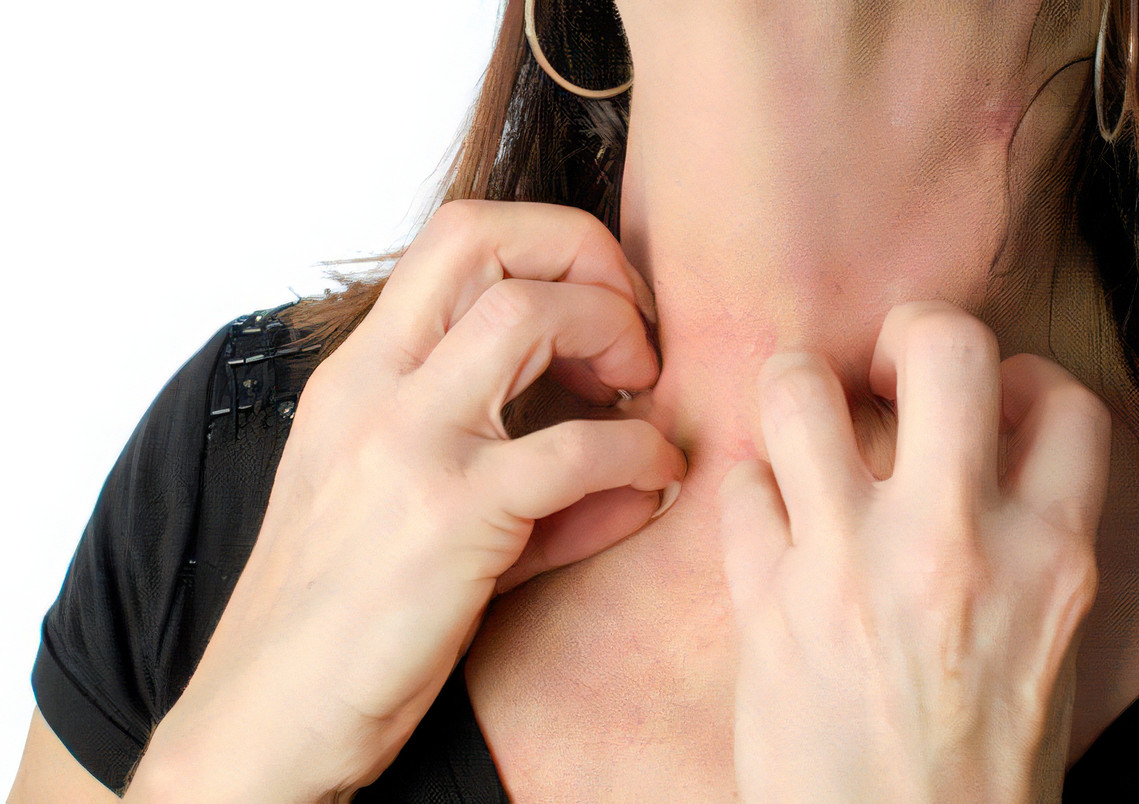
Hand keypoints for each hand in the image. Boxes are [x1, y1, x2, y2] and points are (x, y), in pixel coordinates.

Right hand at [124, 200, 686, 802]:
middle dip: (589, 258)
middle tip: (635, 332)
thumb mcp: (415, 511)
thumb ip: (524, 470)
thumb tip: (641, 464)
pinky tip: (657, 479)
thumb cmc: (343, 616)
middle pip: (486, 239)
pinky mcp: (448, 520)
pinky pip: (576, 449)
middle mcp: (373, 387)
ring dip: (613, 335)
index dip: (553, 243)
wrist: (265, 719)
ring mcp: (406, 445)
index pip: (456, 236)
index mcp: (359, 373)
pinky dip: (640, 452)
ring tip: (641, 393)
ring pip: (528, 315)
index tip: (606, 303)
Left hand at [716, 300, 1110, 802]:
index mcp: (1051, 560)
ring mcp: (851, 565)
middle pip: (943, 345)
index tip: (990, 402)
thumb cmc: (980, 768)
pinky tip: (769, 520)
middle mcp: (956, 544)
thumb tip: (988, 445)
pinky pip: (738, 487)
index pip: (1063, 402)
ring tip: (802, 419)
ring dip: (796, 386)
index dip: (1024, 378)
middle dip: (911, 329)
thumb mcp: (1048, 647)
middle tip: (887, 368)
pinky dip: (749, 489)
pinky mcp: (768, 603)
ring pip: (799, 389)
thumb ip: (1029, 541)